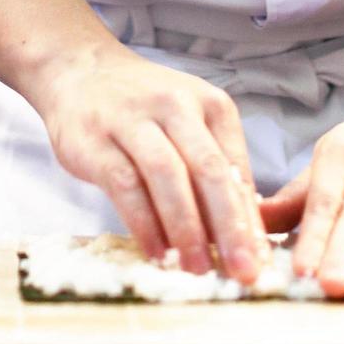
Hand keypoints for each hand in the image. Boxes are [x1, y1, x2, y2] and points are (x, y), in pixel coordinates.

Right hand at [29, 43, 269, 282]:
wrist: (82, 72)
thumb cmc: (145, 108)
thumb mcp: (189, 123)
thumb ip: (216, 168)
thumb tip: (246, 233)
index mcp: (209, 103)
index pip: (236, 166)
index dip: (250, 218)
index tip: (261, 261)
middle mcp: (175, 105)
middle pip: (209, 169)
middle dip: (229, 225)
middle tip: (241, 271)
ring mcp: (132, 119)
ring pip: (167, 176)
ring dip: (186, 228)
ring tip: (197, 269)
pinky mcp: (96, 140)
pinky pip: (124, 185)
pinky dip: (144, 224)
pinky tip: (156, 253)